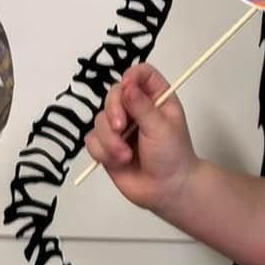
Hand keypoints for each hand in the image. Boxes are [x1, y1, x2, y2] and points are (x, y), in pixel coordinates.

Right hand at [84, 63, 198, 217]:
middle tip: (121, 129)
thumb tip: (127, 85)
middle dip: (113, 112)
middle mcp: (136, 109)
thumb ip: (142, 107)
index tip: (127, 89)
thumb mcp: (161, 128)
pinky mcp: (107, 146)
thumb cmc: (172, 156)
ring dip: (110, 140)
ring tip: (125, 156)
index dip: (132, 77)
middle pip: (113, 94)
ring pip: (99, 120)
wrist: (166, 190)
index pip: (141, 74)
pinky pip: (92, 140)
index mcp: (156, 98)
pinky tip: (118, 161)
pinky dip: (102, 151)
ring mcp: (120, 127)